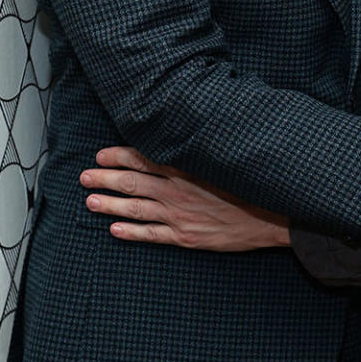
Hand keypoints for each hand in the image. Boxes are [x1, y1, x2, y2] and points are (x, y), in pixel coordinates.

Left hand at [81, 146, 289, 249]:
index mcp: (188, 167)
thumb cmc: (253, 183)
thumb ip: (204, 145)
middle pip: (132, 182)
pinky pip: (152, 235)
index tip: (102, 154)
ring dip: (110, 205)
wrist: (275, 215)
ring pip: (135, 209)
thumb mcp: (228, 156)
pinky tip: (115, 231)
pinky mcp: (186, 237)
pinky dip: (131, 233)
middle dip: (105, 179)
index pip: (144, 157)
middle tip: (85, 177)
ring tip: (91, 202)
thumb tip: (191, 124)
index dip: (119, 155)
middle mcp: (178, 190)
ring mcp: (180, 215)